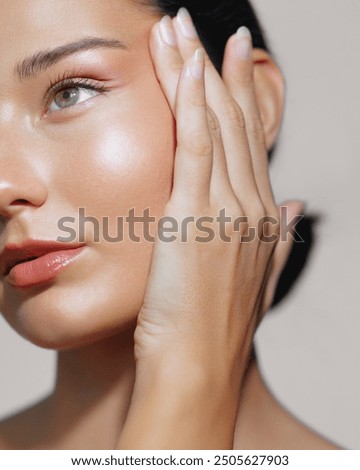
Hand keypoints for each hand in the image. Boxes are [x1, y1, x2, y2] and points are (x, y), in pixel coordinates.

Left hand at [118, 9, 302, 448]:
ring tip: (180, 30)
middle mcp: (250, 207)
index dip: (241, 98)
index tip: (231, 62)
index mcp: (260, 219)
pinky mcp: (195, 216)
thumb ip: (275, 237)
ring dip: (197, 72)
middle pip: (233, 124)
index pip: (249, 143)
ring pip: (214, 125)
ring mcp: (226, 210)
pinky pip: (195, 147)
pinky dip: (191, 104)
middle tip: (204, 28)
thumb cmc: (213, 326)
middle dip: (218, 70)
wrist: (196, 366)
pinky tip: (185, 68)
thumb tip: (290, 205)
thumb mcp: (253, 279)